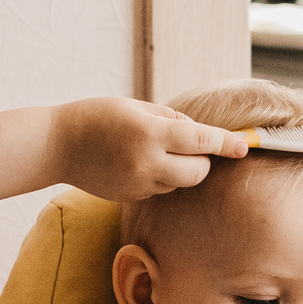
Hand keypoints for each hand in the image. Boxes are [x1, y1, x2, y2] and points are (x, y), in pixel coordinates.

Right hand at [50, 98, 245, 200]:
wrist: (57, 146)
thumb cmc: (95, 117)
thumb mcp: (135, 106)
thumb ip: (170, 119)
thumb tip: (197, 133)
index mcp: (149, 133)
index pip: (200, 142)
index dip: (226, 144)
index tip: (245, 146)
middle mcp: (146, 162)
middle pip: (197, 172)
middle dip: (203, 161)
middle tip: (191, 146)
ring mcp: (138, 184)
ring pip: (178, 183)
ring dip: (179, 169)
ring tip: (153, 150)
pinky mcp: (129, 197)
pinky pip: (158, 190)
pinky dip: (159, 177)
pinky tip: (136, 163)